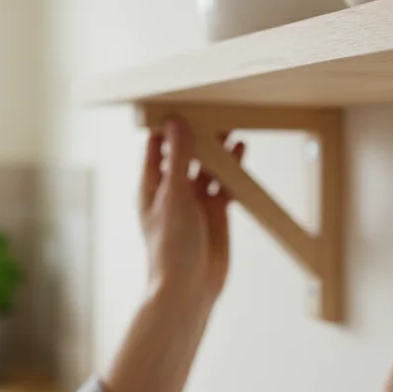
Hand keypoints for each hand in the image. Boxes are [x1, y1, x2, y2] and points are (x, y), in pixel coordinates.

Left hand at [139, 118, 245, 307]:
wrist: (189, 288)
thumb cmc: (171, 247)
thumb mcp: (174, 196)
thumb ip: (178, 159)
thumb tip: (176, 123)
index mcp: (151, 185)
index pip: (156, 146)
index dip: (167, 125)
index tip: (182, 102)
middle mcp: (171, 191)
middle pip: (185, 153)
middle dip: (198, 133)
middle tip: (214, 109)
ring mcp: (194, 202)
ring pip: (207, 167)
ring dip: (217, 149)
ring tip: (231, 126)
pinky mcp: (214, 213)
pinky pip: (224, 184)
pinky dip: (232, 169)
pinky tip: (241, 153)